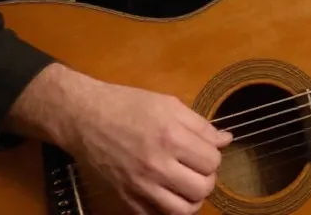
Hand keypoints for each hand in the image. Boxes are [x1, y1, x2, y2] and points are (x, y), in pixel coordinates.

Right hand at [10, 64, 232, 213]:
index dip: (213, 156)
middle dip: (206, 179)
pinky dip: (167, 209)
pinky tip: (166, 194)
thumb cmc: (128, 105)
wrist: (84, 117)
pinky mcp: (126, 199)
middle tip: (198, 170)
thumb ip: (200, 125)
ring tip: (186, 186)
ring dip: (191, 199)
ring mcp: (140, 186)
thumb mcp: (168, 105)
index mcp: (171, 137)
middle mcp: (157, 165)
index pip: (212, 160)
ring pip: (182, 210)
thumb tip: (226, 140)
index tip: (203, 151)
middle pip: (203, 188)